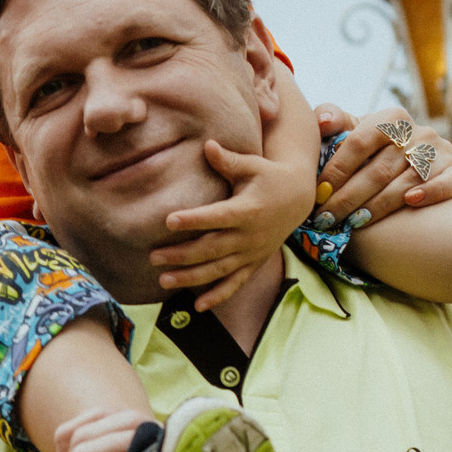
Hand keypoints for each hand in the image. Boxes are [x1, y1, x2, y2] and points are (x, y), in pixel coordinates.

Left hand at [151, 139, 318, 311]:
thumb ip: (228, 159)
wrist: (297, 198)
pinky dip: (218, 296)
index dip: (194, 219)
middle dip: (182, 255)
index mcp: (248, 209)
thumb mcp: (252, 164)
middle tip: (153, 257)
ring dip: (191, 278)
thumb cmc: (268, 176)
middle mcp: (250, 235)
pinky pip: (236, 284)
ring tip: (163, 280)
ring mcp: (252, 253)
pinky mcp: (253, 263)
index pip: (217, 217)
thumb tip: (207, 144)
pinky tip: (197, 306)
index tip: (168, 220)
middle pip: (212, 249)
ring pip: (219, 270)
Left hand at [316, 107, 451, 226]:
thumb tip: (323, 121)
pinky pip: (451, 183)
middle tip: (326, 218)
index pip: (359, 142)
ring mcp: (441, 151)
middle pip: (379, 169)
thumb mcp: (353, 129)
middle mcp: (419, 131)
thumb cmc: (373, 146)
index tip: (317, 193)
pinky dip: (432, 192)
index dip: (336, 169)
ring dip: (378, 205)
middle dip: (349, 197)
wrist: (417, 157)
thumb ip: (332, 120)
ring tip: (352, 223)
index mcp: (391, 117)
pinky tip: (411, 202)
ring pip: (407, 181)